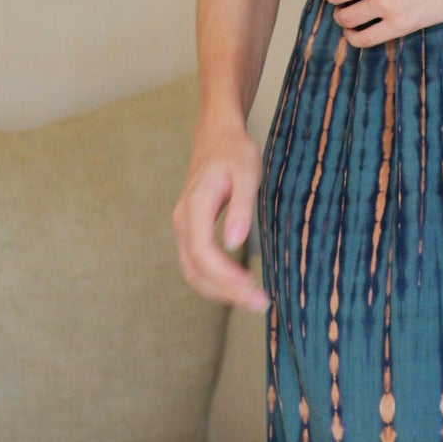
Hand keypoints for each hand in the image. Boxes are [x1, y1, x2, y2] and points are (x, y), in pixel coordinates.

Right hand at [172, 126, 267, 309]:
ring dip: (221, 292)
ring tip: (253, 301)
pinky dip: (216, 282)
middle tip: (260, 304)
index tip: (252, 288)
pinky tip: (240, 287)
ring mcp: (183, 229)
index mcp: (194, 207)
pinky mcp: (190, 233)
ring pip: (194, 272)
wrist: (217, 137)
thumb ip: (242, 208)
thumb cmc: (234, 152)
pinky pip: (197, 265)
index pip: (203, 253)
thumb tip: (235, 244)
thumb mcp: (247, 174)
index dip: (225, 276)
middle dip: (226, 293)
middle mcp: (182, 222)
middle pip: (196, 270)